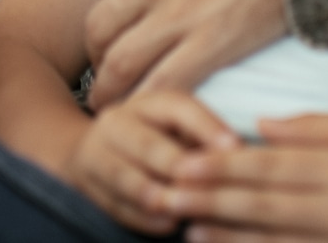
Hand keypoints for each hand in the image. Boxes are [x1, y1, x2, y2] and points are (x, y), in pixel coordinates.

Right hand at [65, 90, 237, 234]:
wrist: (89, 150)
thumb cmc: (154, 141)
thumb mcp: (176, 129)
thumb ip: (203, 140)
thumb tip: (242, 157)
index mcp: (150, 103)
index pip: (179, 107)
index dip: (207, 126)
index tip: (234, 147)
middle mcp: (120, 121)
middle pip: (147, 143)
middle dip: (175, 164)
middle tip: (203, 184)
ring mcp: (96, 151)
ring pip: (123, 173)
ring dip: (151, 193)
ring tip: (178, 208)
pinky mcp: (85, 181)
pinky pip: (112, 202)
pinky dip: (139, 217)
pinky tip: (165, 224)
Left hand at [84, 0, 286, 107]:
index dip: (103, 0)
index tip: (113, 14)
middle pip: (99, 26)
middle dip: (98, 50)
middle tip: (104, 65)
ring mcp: (175, 14)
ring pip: (121, 62)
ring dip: (110, 87)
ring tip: (110, 103)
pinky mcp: (211, 43)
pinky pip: (165, 83)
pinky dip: (148, 102)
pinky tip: (147, 113)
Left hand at [165, 116, 327, 242]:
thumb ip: (312, 128)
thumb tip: (257, 125)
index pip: (270, 169)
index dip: (223, 167)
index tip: (185, 161)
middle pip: (262, 207)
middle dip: (210, 200)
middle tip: (168, 193)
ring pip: (272, 242)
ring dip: (225, 236)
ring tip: (185, 227)